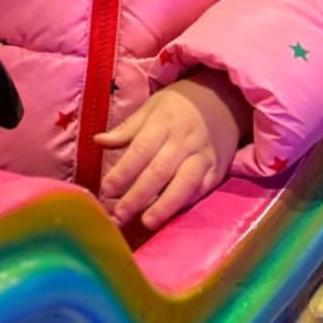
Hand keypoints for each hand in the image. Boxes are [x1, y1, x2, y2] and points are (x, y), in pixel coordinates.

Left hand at [97, 70, 249, 231]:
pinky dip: (185, 205)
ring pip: (183, 185)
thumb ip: (127, 129)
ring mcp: (202, 158)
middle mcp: (183, 141)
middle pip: (159, 171)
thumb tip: (98, 141)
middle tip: (119, 215)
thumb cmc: (180, 105)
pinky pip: (200, 191)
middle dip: (138, 195)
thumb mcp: (152, 107)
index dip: (123, 172)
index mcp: (163, 122)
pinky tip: (170, 217)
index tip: (106, 190)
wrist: (224, 100)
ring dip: (164, 206)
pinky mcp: (217, 172)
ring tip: (146, 223)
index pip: (140, 150)